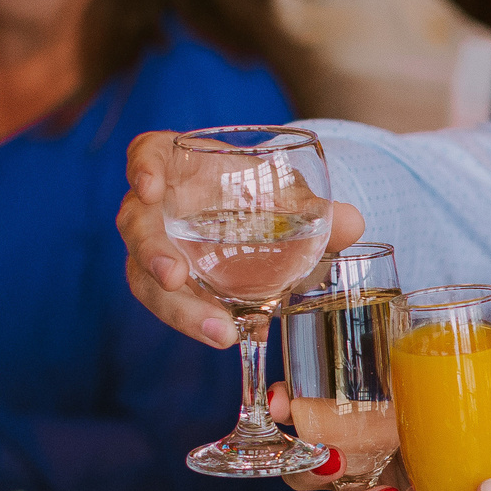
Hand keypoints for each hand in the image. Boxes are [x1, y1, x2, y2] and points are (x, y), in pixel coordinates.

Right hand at [118, 130, 364, 348]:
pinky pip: (171, 305)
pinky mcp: (172, 284)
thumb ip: (319, 208)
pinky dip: (200, 322)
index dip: (142, 168)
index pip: (145, 154)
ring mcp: (159, 247)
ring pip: (145, 276)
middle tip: (174, 279)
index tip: (148, 187)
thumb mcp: (292, 198)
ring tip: (220, 331)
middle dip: (151, 253)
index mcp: (181, 166)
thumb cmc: (267, 195)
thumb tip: (354, 222)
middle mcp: (158, 206)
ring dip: (178, 307)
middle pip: (136, 226)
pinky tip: (234, 336)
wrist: (269, 223)